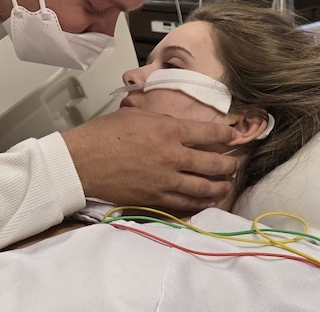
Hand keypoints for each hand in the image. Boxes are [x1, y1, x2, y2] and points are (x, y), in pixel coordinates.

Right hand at [61, 108, 239, 212]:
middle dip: (230, 163)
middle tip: (237, 162)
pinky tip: (207, 199)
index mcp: (169, 130)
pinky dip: (200, 202)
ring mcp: (165, 180)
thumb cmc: (104, 134)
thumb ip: (163, 120)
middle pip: (213, 162)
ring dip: (221, 185)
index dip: (227, 134)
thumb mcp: (137, 115)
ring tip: (227, 183)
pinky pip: (186, 203)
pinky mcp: (155, 198)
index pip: (210, 132)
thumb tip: (181, 127)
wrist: (82, 161)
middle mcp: (172, 156)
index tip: (235, 136)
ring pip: (204, 186)